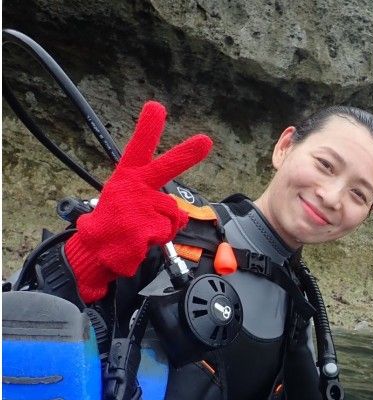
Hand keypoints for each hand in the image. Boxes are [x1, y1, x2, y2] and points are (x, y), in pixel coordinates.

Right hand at [65, 101, 212, 302]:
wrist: (96, 250)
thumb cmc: (114, 223)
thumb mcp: (130, 203)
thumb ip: (155, 199)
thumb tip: (180, 213)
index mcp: (128, 177)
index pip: (138, 148)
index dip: (148, 128)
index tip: (156, 107)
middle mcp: (134, 187)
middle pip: (166, 167)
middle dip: (187, 154)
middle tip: (206, 141)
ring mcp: (140, 206)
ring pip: (174, 213)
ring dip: (166, 225)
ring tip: (143, 230)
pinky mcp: (147, 227)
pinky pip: (170, 230)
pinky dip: (161, 238)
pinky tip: (143, 239)